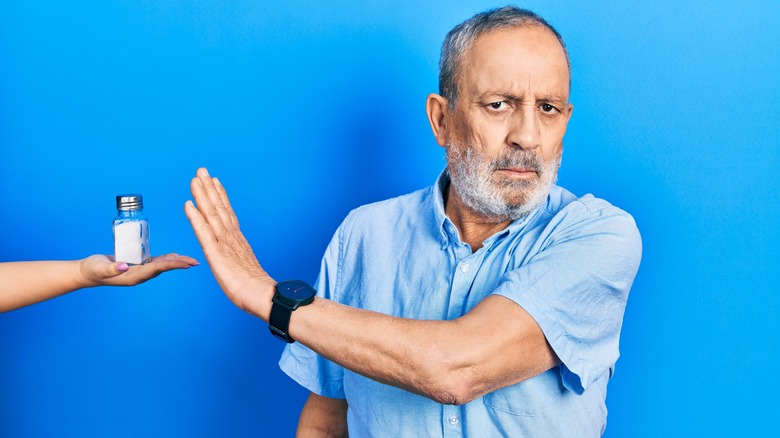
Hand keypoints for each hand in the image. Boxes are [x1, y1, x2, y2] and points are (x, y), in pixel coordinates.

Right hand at [80, 253, 198, 286]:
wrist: (86, 272)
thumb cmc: (92, 270)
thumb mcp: (99, 268)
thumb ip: (111, 268)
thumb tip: (124, 266)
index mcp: (134, 277)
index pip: (157, 269)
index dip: (172, 265)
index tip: (185, 263)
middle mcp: (140, 275)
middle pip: (164, 268)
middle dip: (179, 264)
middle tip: (195, 262)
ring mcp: (139, 270)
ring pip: (162, 265)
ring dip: (176, 262)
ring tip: (190, 260)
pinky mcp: (137, 265)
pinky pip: (155, 262)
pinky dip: (166, 258)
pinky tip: (174, 256)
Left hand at [184, 167, 275, 319]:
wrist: (261, 295)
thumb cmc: (255, 288)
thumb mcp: (245, 270)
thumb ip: (241, 260)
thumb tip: (240, 262)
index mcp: (237, 241)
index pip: (226, 213)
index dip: (219, 196)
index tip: (214, 181)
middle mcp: (231, 237)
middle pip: (219, 208)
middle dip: (209, 188)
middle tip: (202, 170)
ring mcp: (224, 243)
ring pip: (211, 214)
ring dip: (202, 195)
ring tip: (195, 179)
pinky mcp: (216, 253)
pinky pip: (203, 231)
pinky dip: (195, 216)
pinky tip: (188, 204)